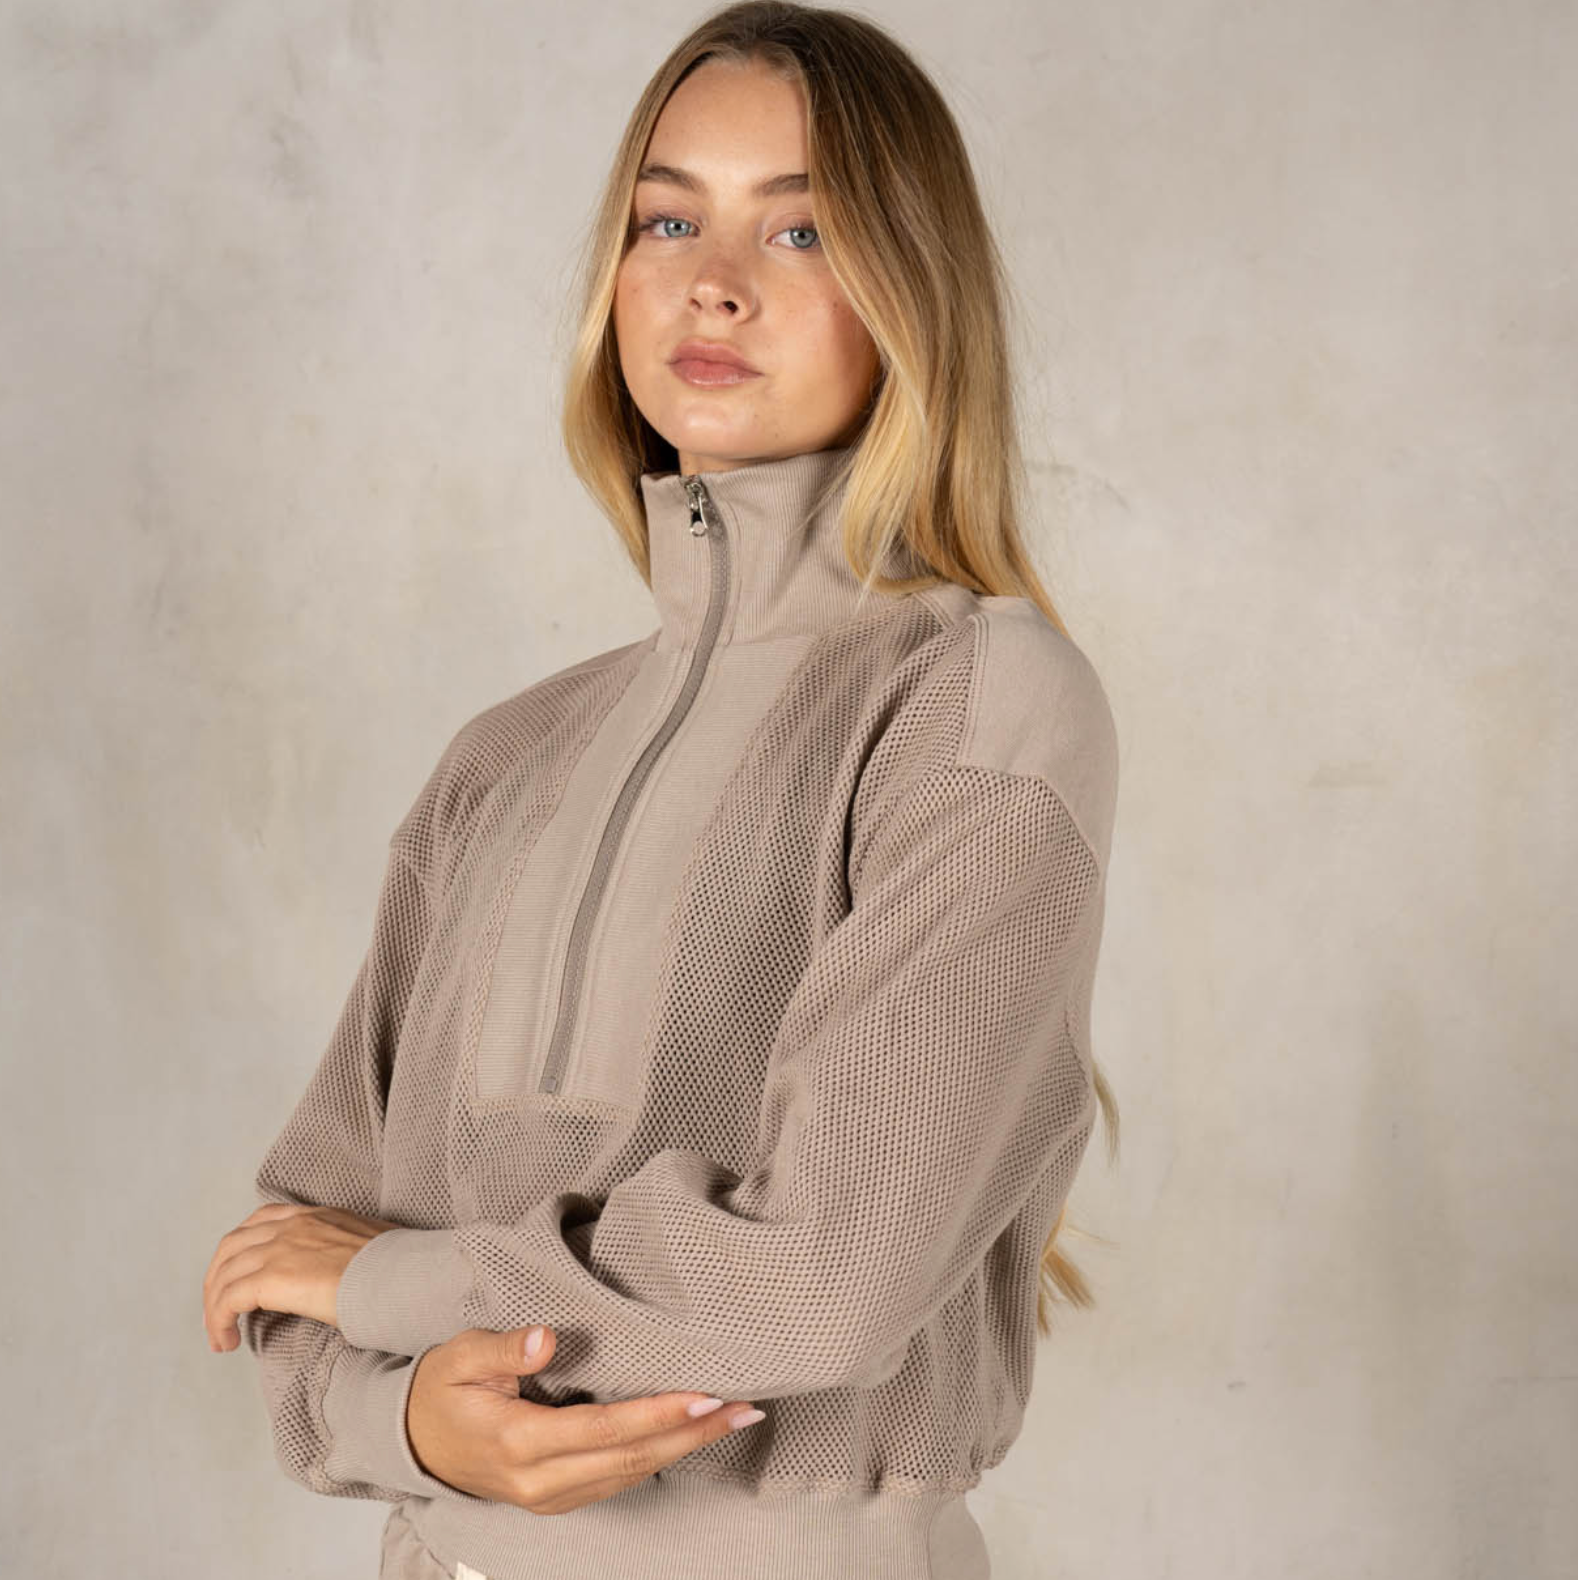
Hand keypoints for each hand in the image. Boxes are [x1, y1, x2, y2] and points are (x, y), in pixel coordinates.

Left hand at [203, 1202, 401, 1350]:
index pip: (260, 1221)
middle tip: (218, 1312)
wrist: (404, 1273)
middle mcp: (291, 1225)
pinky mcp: (273, 1276)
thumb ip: (339, 1252)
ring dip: (214, 1308)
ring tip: (220, 1336)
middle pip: (230, 1247)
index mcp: (314, 1215)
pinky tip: (227, 1340)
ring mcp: (280, 1247)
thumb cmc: (395, 1267)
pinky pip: (228, 1300)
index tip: (238, 1278)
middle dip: (217, 1281)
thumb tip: (339, 1277)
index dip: (240, 1252)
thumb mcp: (364, 1245)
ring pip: (224, 1275)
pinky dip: (219, 1321)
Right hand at [408, 1324, 768, 1512]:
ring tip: (734, 1417)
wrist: (413, 1442)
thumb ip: (505, 1349)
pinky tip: (690, 1437)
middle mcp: (540, 1479)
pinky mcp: (558, 1498)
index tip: (704, 1394)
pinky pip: (618, 1480)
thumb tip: (546, 1336)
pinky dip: (660, 1458)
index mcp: (519, 1442)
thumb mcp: (460, 1357)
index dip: (658, 1415)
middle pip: (631, 1459)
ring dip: (686, 1448)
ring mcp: (550, 1496)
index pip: (605, 1429)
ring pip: (631, 1475)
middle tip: (744, 1407)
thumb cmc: (441, 1391)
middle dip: (692, 1434)